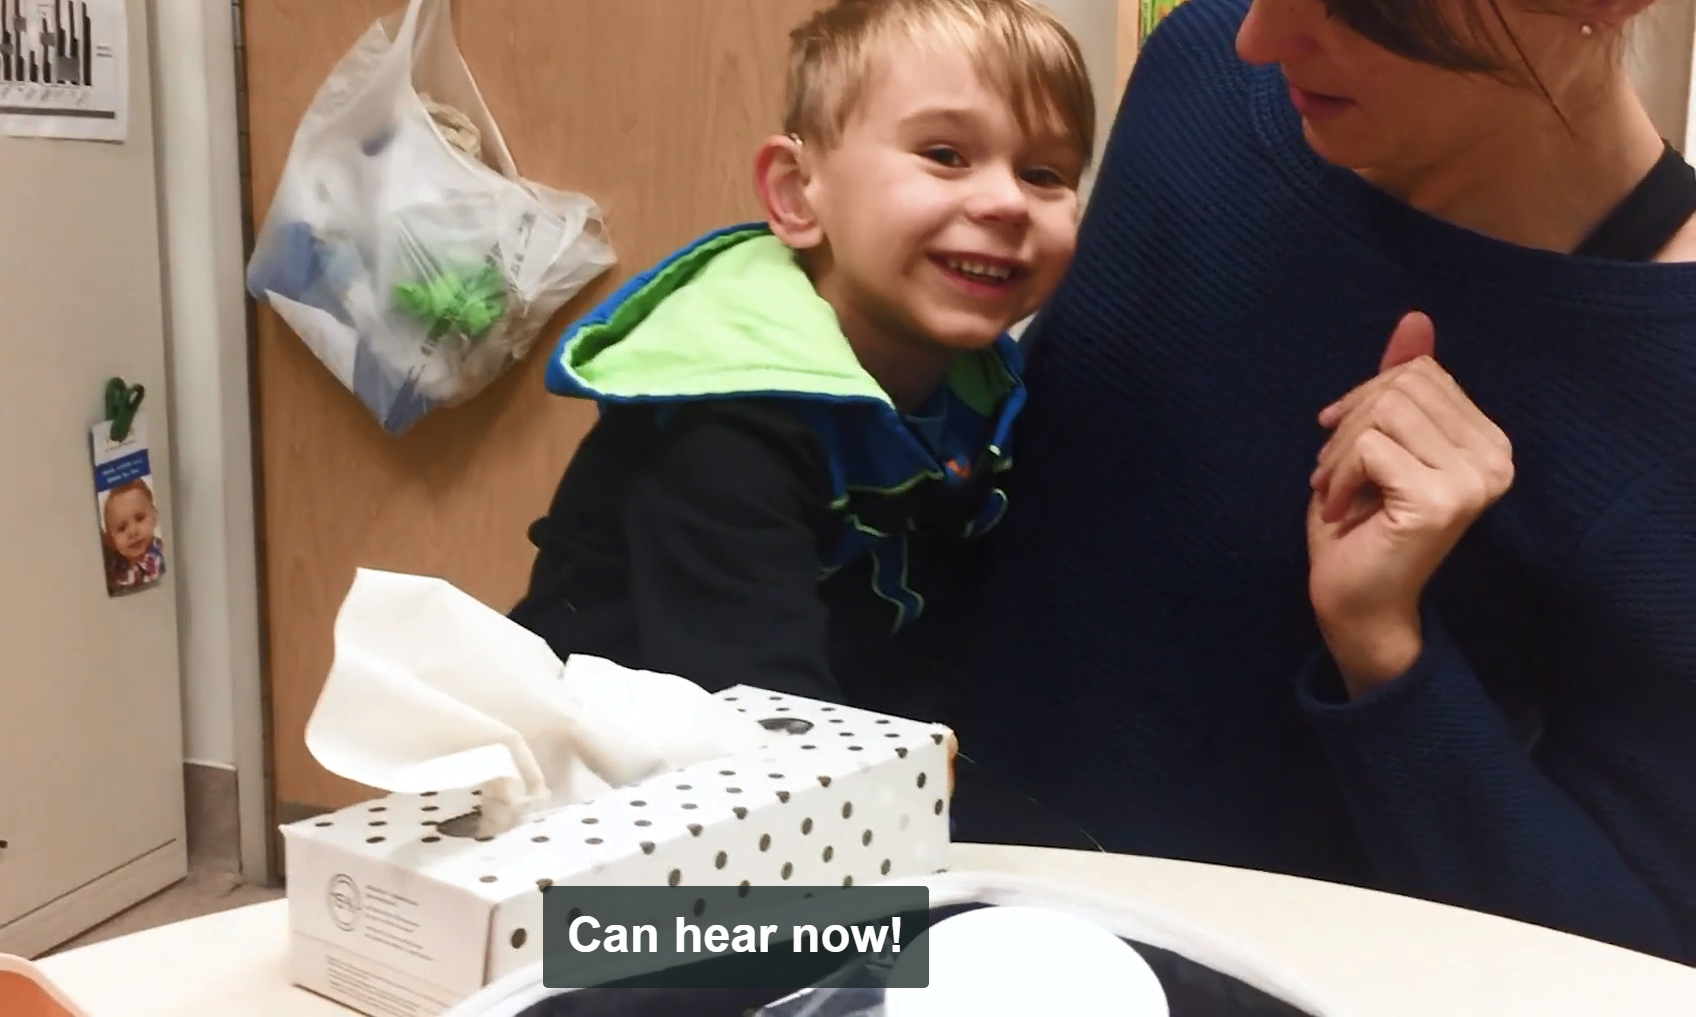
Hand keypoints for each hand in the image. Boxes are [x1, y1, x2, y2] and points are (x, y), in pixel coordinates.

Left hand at [1306, 312, 1514, 695]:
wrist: (1356, 602)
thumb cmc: (1361, 526)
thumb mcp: (1374, 441)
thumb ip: (1398, 384)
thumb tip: (1415, 318)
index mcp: (1488, 441)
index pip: (1422, 372)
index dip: (1366, 395)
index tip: (1338, 442)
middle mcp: (1496, 459)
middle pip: (1402, 385)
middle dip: (1350, 422)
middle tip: (1330, 472)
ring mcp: (1474, 480)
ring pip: (1385, 411)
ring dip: (1340, 451)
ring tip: (1334, 491)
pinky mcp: (1441, 500)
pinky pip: (1371, 447)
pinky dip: (1338, 475)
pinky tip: (1340, 510)